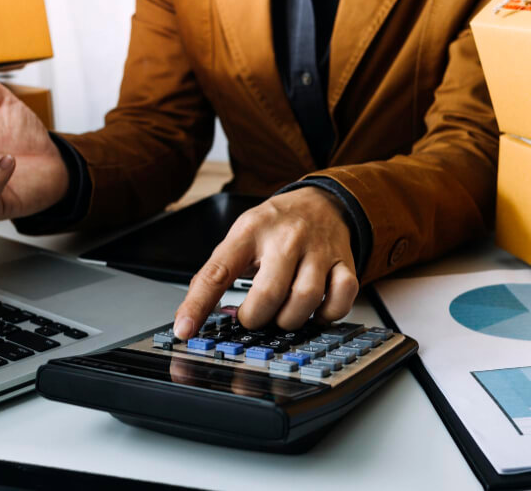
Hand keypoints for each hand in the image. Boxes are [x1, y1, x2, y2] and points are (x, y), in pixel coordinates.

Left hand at [173, 188, 359, 338]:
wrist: (323, 201)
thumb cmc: (276, 226)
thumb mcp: (241, 236)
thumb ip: (217, 273)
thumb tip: (191, 317)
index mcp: (251, 230)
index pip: (217, 271)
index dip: (198, 304)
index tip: (185, 330)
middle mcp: (286, 237)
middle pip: (269, 293)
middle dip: (255, 318)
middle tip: (253, 317)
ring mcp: (319, 249)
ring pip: (305, 299)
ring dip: (290, 320)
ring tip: (282, 314)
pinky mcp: (345, 261)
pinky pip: (342, 297)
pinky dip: (327, 314)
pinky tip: (315, 310)